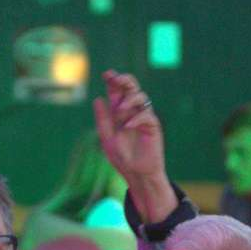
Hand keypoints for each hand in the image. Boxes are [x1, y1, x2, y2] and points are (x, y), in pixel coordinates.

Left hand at [93, 71, 173, 223]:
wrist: (136, 175)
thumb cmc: (122, 158)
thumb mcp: (107, 138)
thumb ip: (102, 119)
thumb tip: (97, 99)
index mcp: (120, 112)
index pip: (117, 91)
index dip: (113, 80)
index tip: (106, 74)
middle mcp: (132, 112)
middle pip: (132, 88)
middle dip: (124, 80)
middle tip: (116, 78)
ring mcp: (144, 118)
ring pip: (141, 97)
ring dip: (129, 100)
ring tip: (119, 111)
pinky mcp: (153, 127)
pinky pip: (147, 115)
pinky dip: (136, 118)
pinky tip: (126, 126)